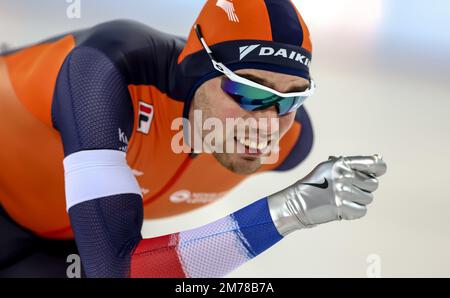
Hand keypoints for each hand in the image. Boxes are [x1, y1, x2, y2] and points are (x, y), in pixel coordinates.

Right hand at [268, 155, 386, 235]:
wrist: (296, 203)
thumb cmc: (315, 185)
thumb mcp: (329, 168)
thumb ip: (351, 165)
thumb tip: (378, 162)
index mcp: (341, 164)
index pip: (373, 164)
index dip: (379, 168)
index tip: (377, 172)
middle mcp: (343, 176)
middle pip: (373, 184)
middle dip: (364, 188)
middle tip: (350, 190)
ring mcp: (342, 192)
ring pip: (368, 198)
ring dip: (358, 200)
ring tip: (343, 199)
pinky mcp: (341, 207)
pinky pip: (362, 210)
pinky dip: (354, 211)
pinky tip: (342, 208)